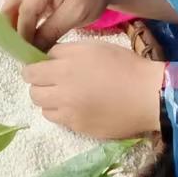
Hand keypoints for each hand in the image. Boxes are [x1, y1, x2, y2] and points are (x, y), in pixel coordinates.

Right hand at [1, 0, 117, 49]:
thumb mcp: (76, 15)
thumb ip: (52, 31)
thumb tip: (32, 49)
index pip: (25, 11)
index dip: (23, 34)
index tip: (26, 54)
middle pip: (10, 7)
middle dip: (10, 30)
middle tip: (18, 53)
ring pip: (11, 8)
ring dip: (13, 27)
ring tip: (22, 48)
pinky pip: (19, 7)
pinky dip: (20, 22)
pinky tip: (27, 37)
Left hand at [21, 42, 165, 138]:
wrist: (147, 96)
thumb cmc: (123, 65)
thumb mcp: (91, 48)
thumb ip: (64, 52)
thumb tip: (46, 58)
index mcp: (64, 68)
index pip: (30, 71)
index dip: (32, 68)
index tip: (40, 67)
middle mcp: (62, 93)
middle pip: (33, 92)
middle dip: (39, 85)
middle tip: (53, 81)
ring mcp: (70, 114)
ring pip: (43, 108)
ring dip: (49, 100)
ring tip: (65, 95)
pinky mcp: (79, 129)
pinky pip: (59, 120)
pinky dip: (62, 113)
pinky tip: (76, 106)